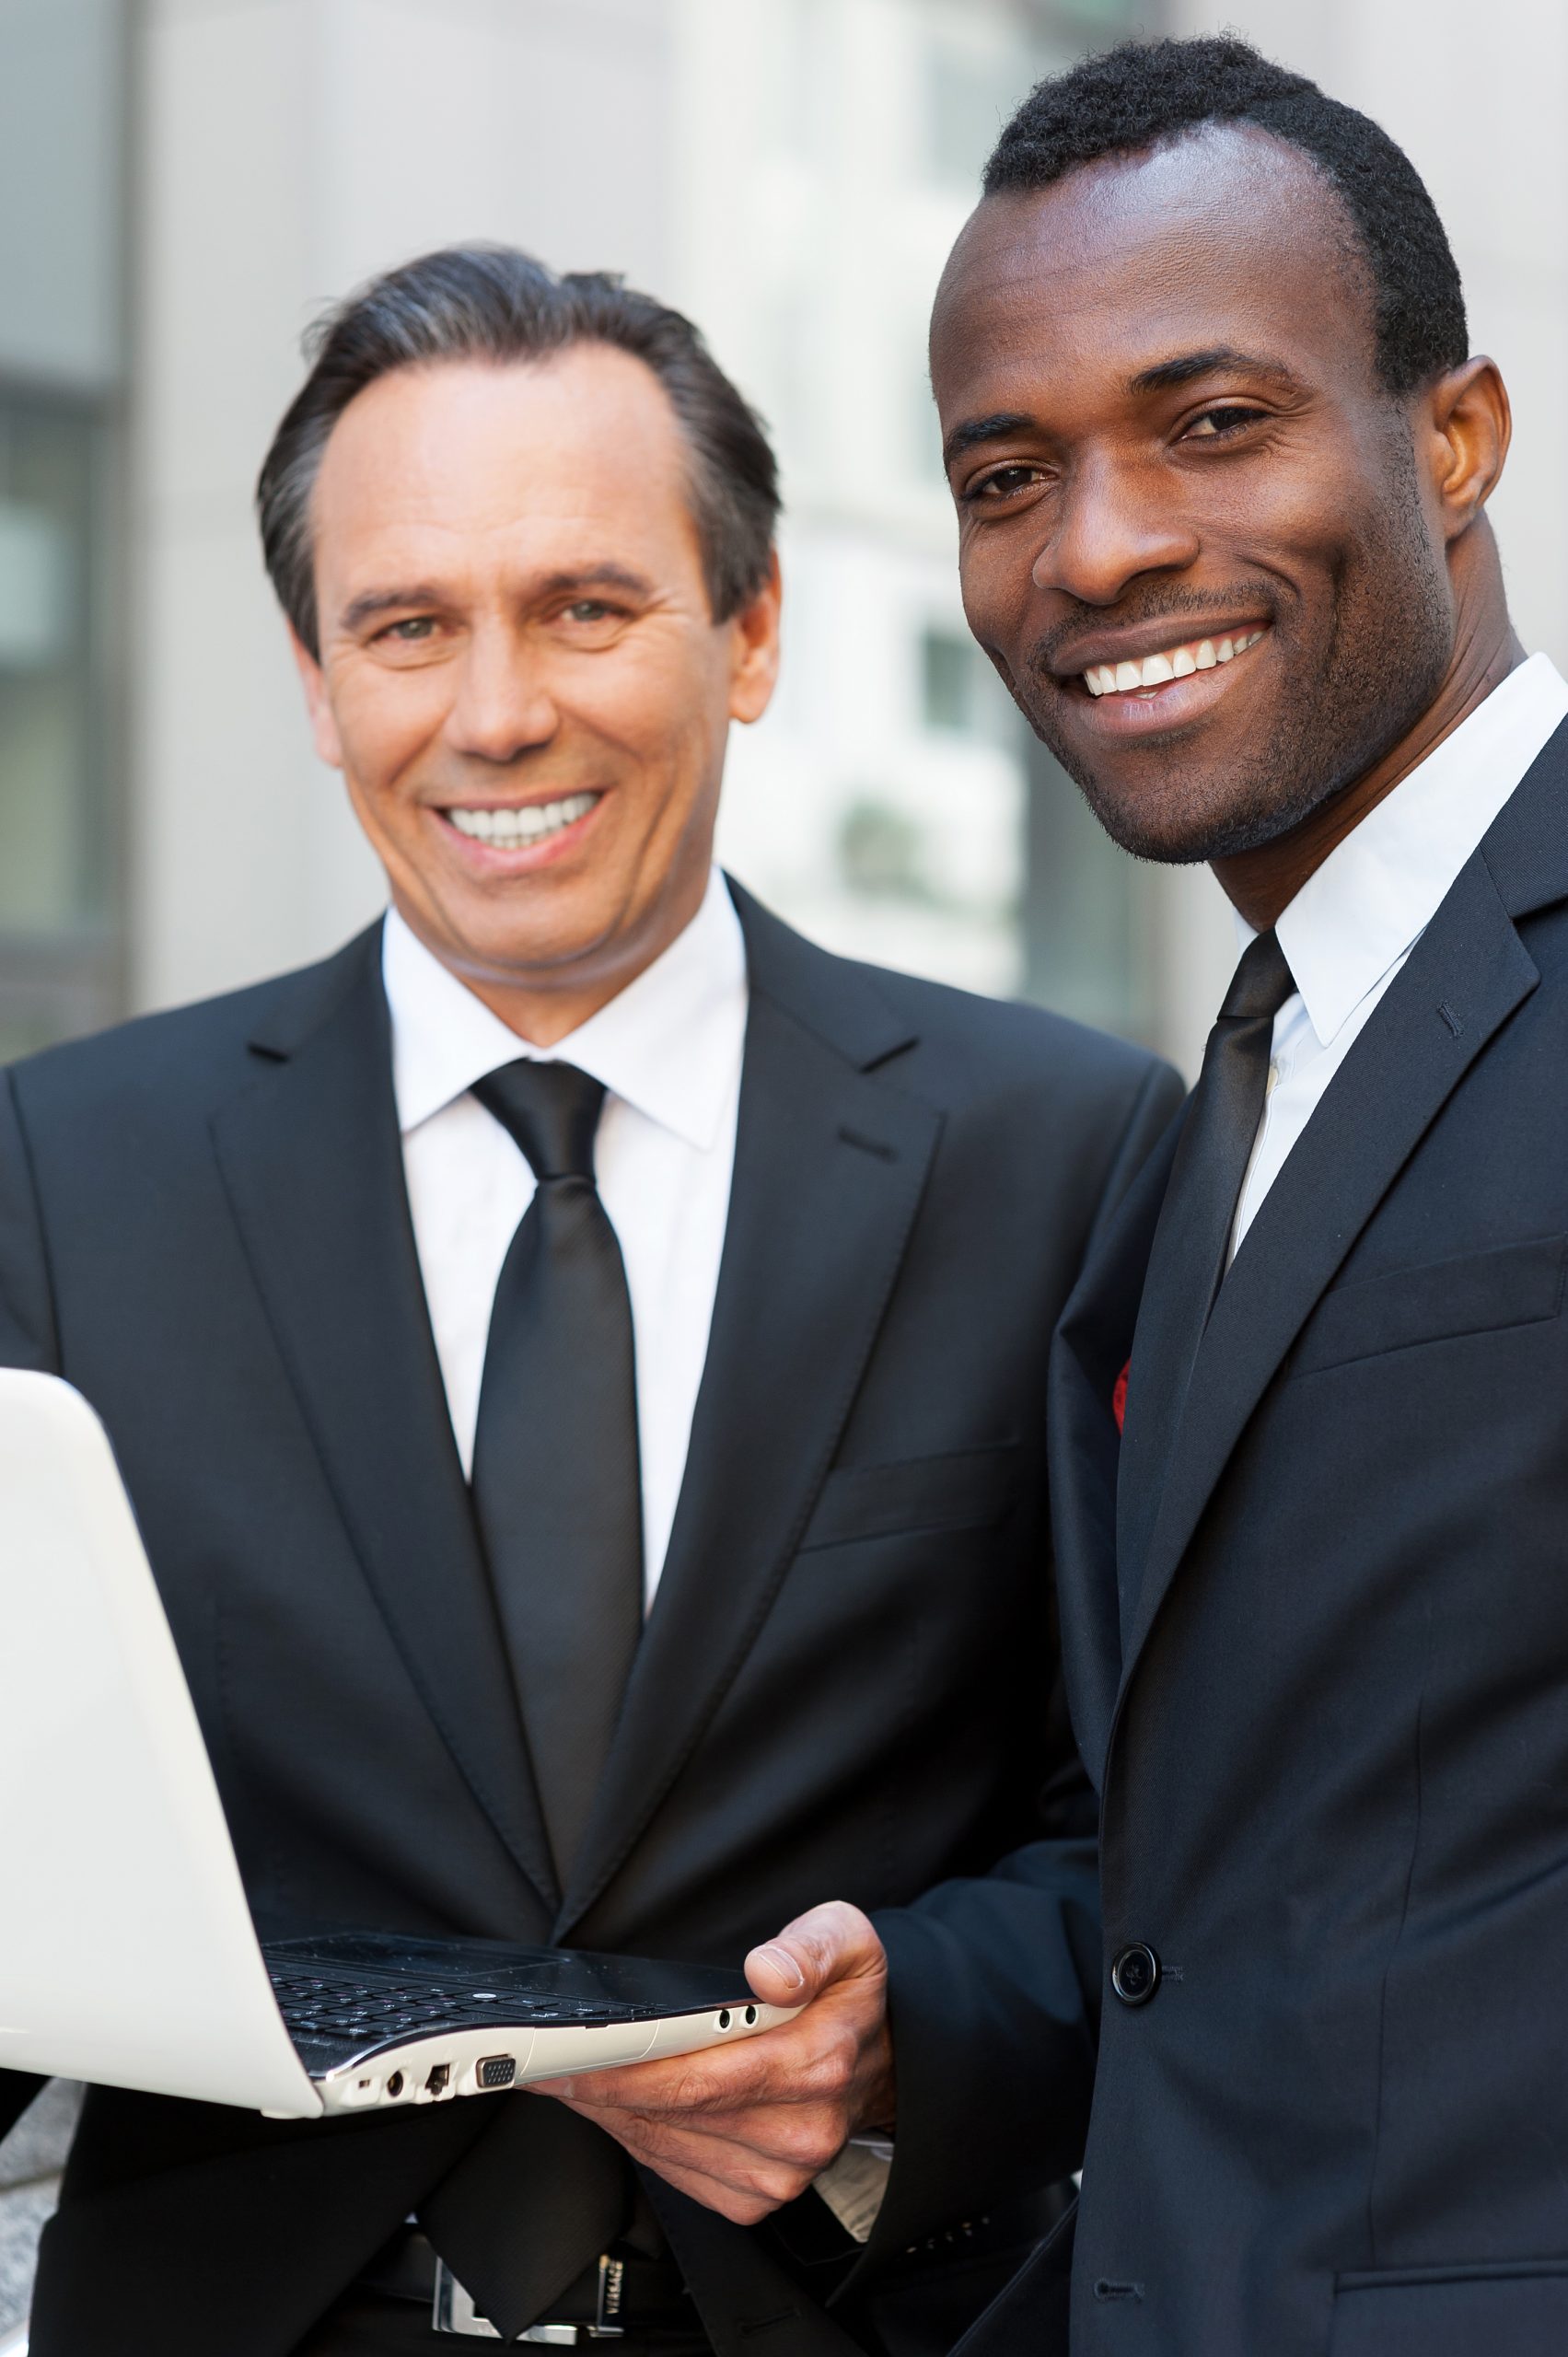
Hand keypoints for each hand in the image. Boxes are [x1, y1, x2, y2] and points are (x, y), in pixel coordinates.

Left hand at [530, 1900, 894, 2223]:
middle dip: (598, 2086)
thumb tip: (767, 1972)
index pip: (696, 2077)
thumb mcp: (846, 1938)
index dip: (624, 2067)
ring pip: (663, 2147)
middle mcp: (798, 2131)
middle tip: (545, 2058)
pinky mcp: (757, 2198)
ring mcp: (778, 2174)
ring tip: (568, 2074)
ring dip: (607, 2113)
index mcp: (816, 2064)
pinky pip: (675, 2172)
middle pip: (669, 2115)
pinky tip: (614, 2104)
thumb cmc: (848, 1995)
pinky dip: (635, 2138)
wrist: (884, 2058)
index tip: (570, 2053)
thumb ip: (808, 1947)